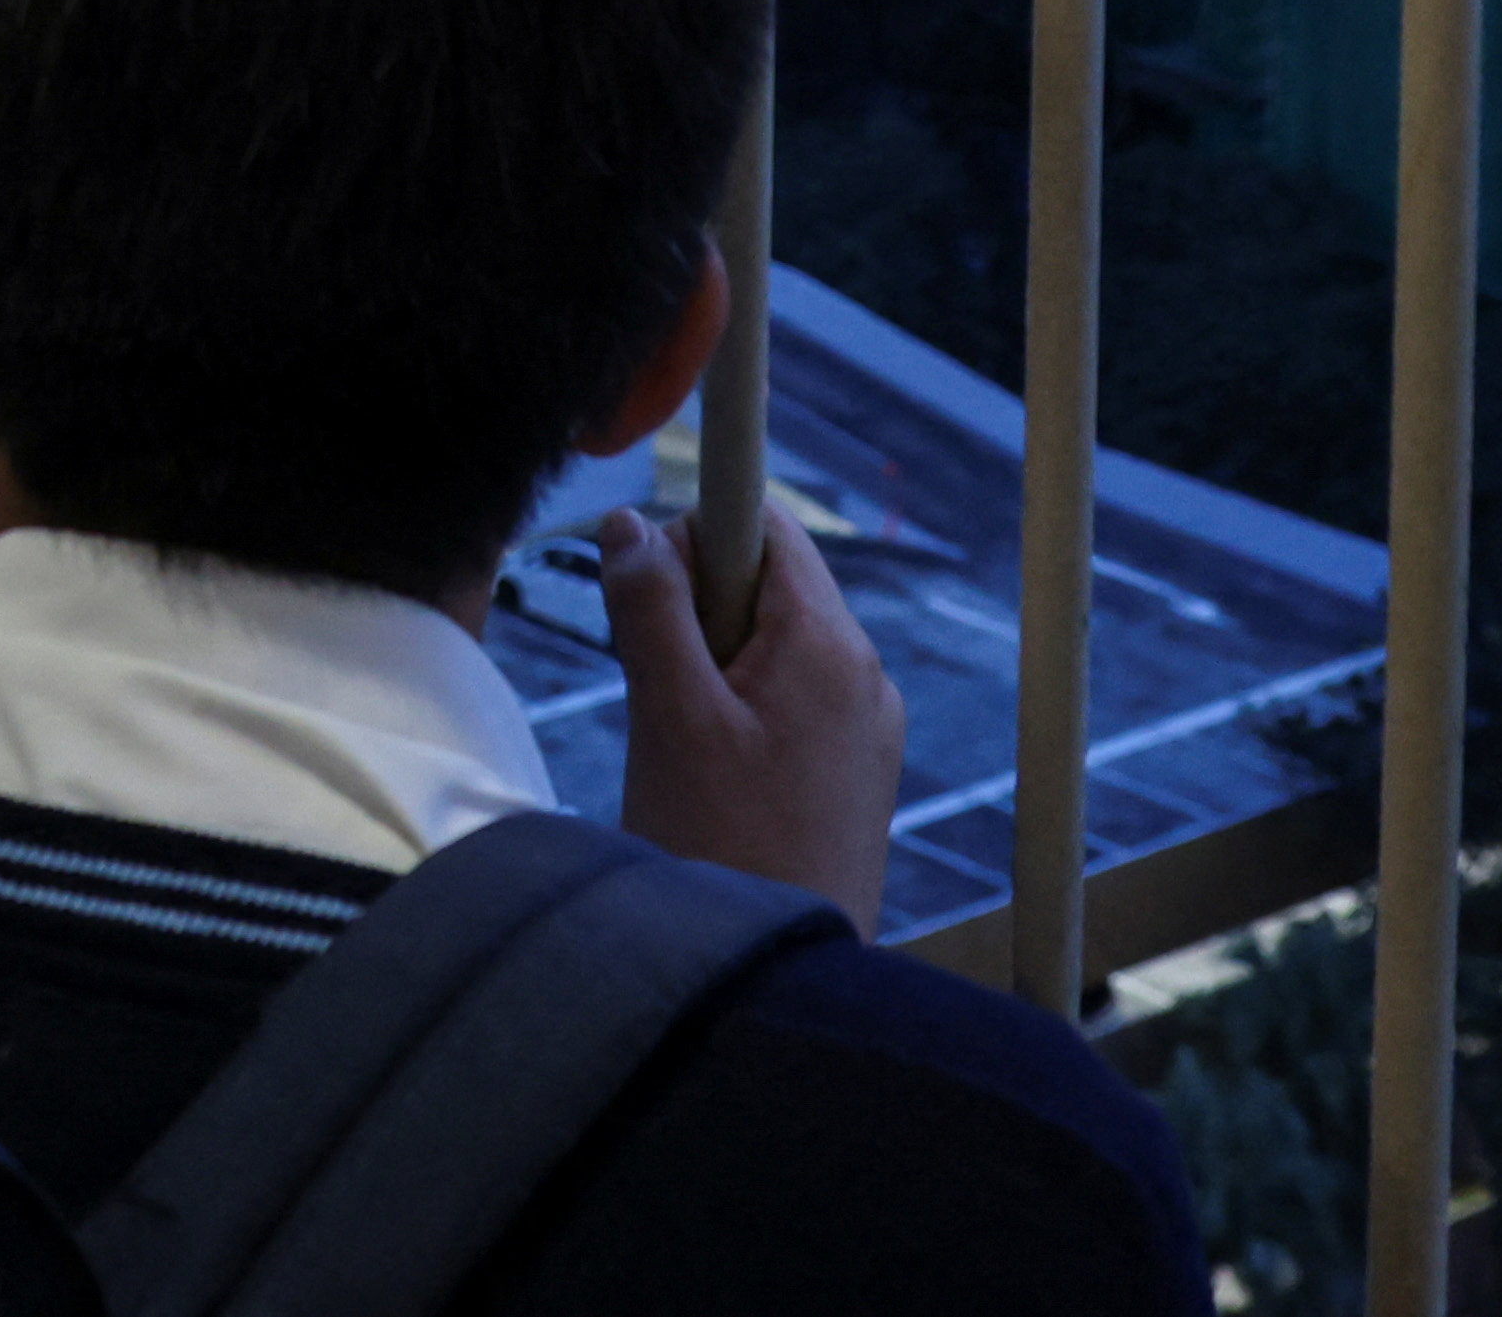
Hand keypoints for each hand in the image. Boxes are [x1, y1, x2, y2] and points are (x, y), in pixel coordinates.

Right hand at [591, 499, 900, 926]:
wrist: (779, 981)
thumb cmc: (725, 848)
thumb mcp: (669, 715)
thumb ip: (650, 607)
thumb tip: (631, 520)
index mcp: (829, 644)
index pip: (764, 522)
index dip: (694, 538)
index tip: (650, 598)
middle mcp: (865, 673)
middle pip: (767, 583)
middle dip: (698, 616)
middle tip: (662, 695)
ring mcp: (869, 726)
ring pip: (774, 645)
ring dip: (715, 671)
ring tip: (688, 751)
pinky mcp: (860, 772)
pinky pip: (794, 701)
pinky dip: (743, 715)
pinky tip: (717, 782)